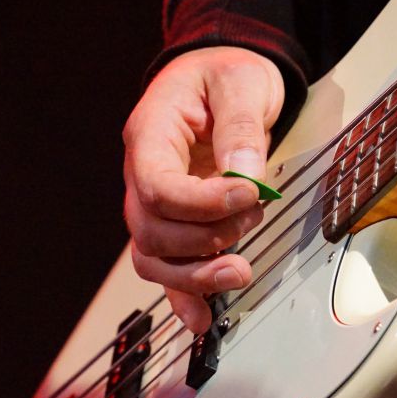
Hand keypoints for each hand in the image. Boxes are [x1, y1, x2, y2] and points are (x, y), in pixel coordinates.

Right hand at [122, 46, 284, 333]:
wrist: (220, 80)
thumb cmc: (224, 76)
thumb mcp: (240, 83)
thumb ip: (241, 128)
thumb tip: (246, 176)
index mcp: (149, 137)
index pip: (157, 187)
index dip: (202, 202)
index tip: (247, 195)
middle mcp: (141, 177)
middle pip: (152, 232)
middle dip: (205, 238)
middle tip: (254, 214)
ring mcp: (155, 207)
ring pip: (154, 259)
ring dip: (196, 276)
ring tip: (238, 272)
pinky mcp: (175, 226)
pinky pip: (168, 270)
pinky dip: (185, 298)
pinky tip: (203, 321)